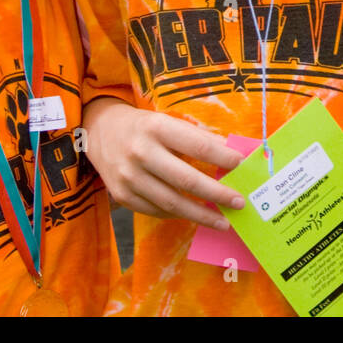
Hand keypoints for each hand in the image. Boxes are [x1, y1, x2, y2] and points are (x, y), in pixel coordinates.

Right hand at [83, 97, 245, 228]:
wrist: (99, 131)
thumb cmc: (144, 126)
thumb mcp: (168, 122)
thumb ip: (198, 138)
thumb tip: (231, 155)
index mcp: (157, 128)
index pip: (198, 146)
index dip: (224, 157)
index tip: (242, 167)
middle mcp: (141, 152)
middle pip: (186, 180)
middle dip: (217, 194)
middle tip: (238, 202)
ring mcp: (129, 177)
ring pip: (172, 203)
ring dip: (201, 214)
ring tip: (223, 221)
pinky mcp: (122, 195)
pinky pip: (157, 211)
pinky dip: (179, 215)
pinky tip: (194, 216)